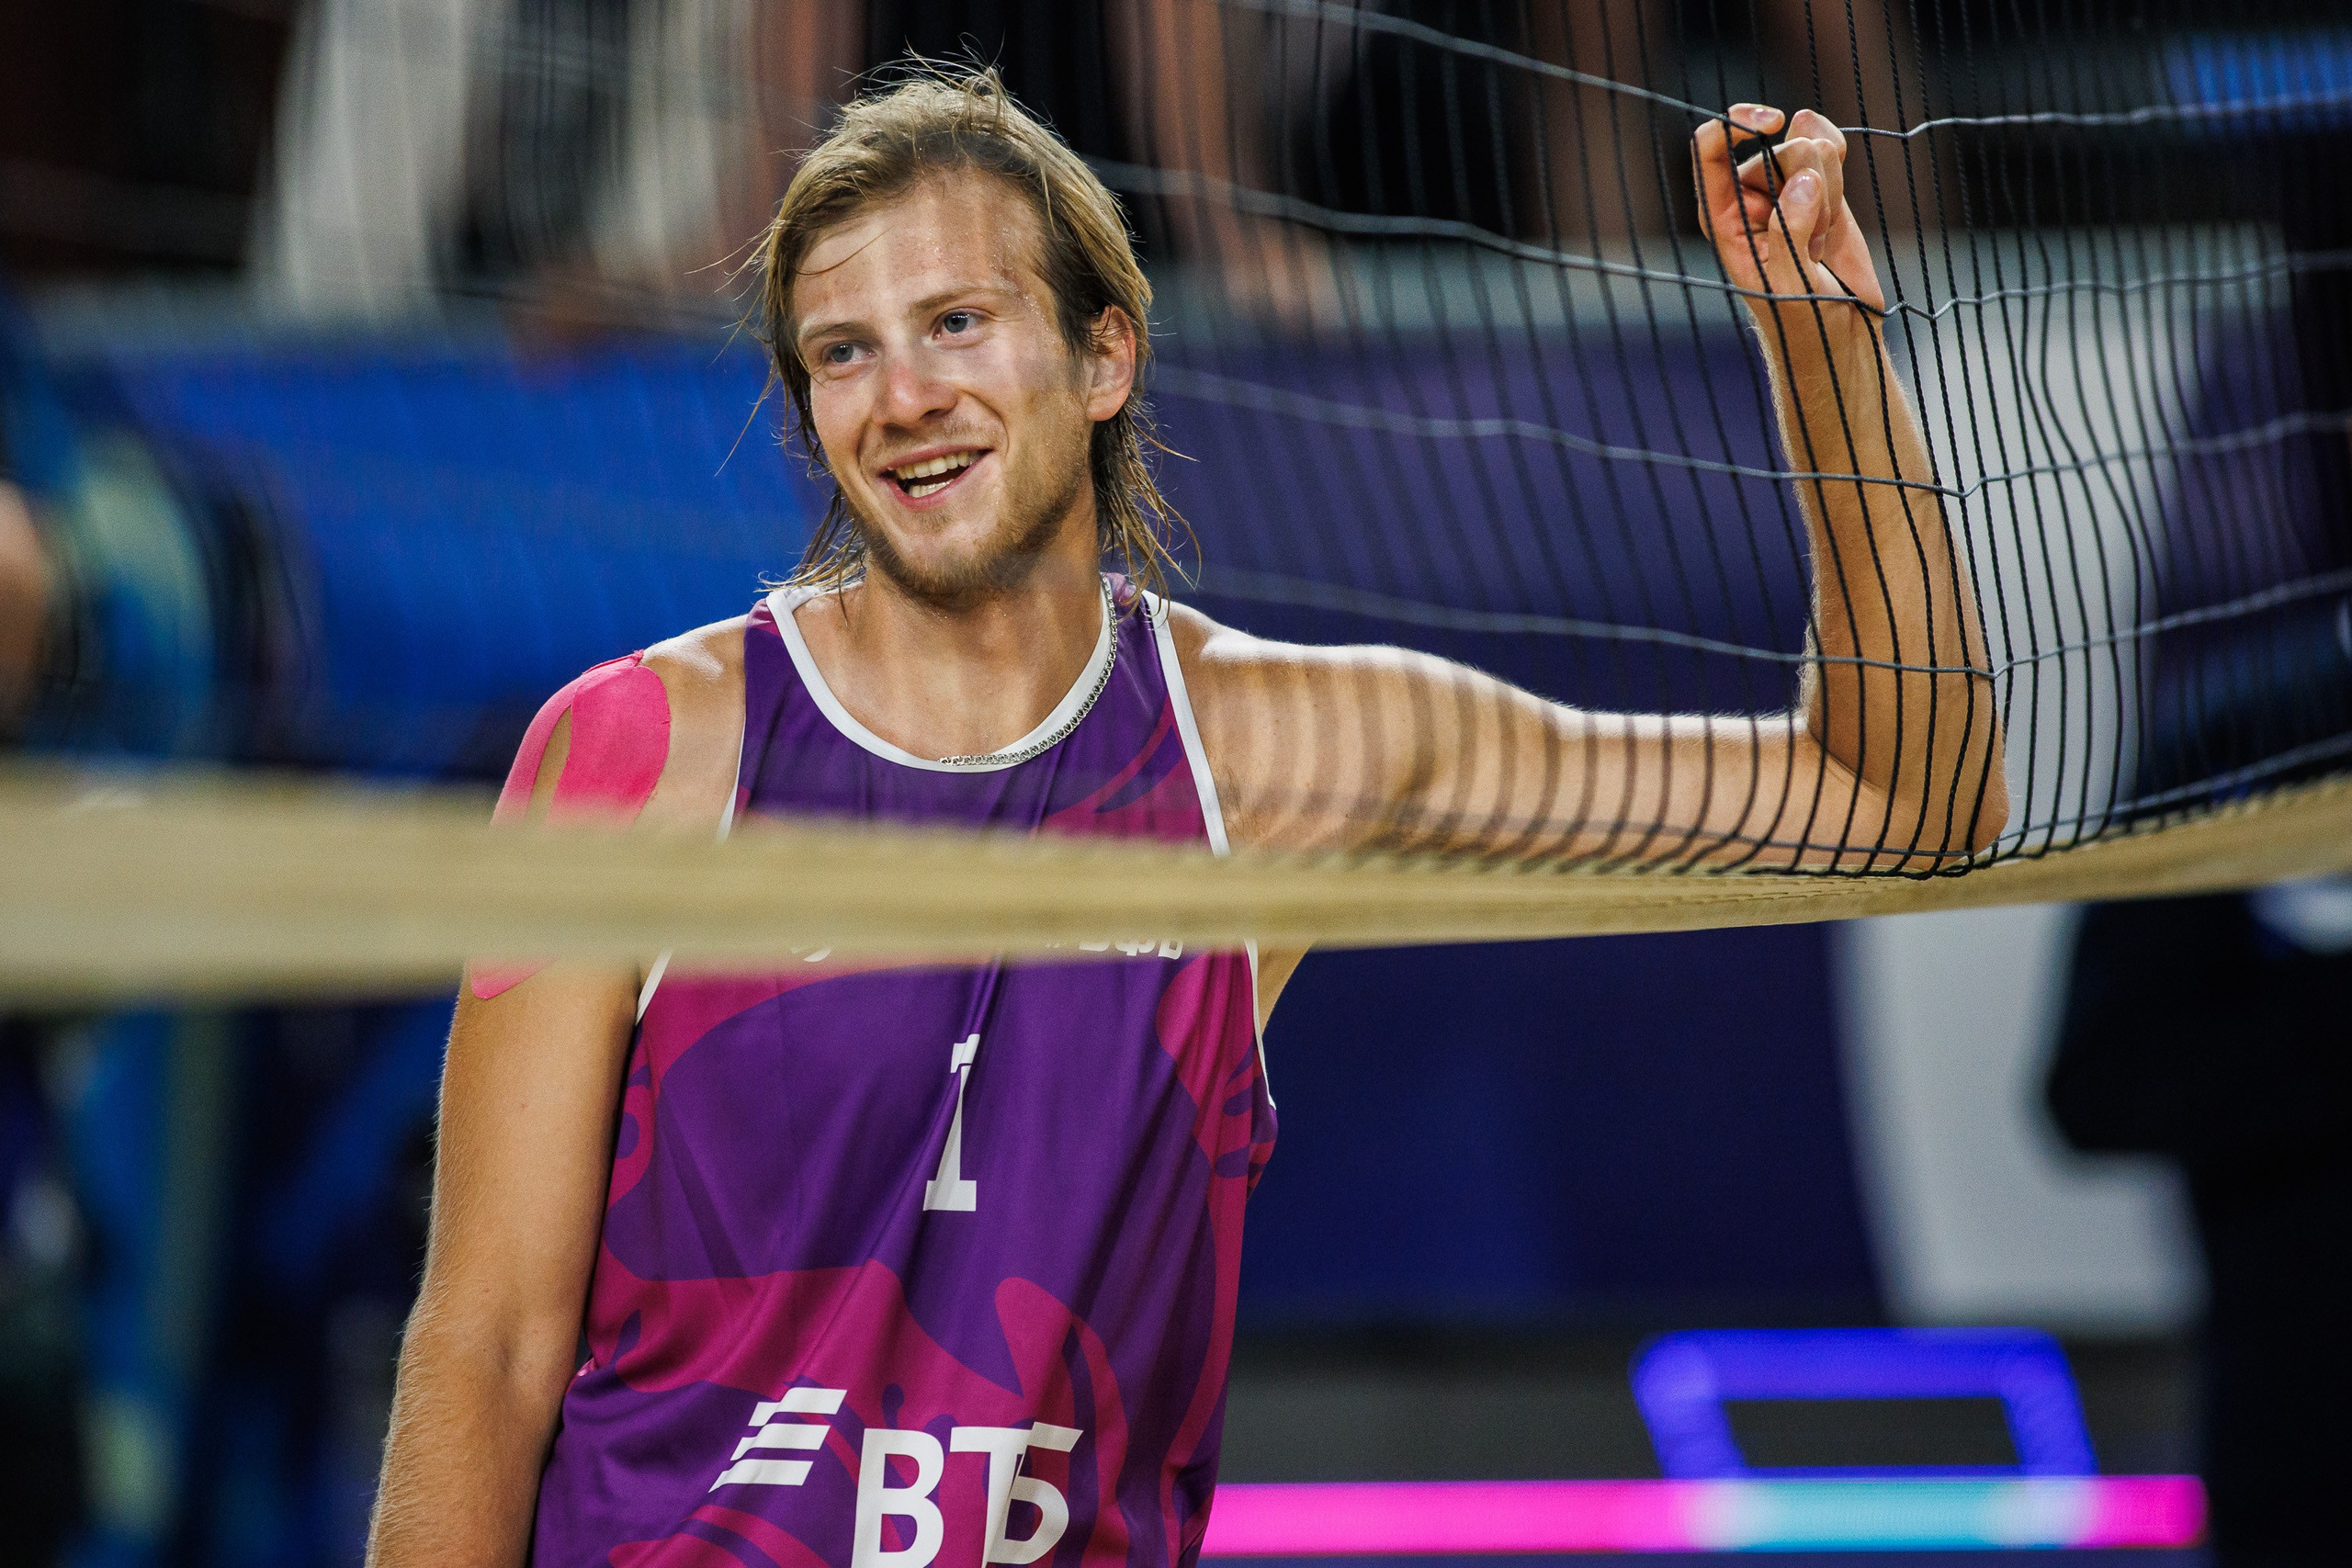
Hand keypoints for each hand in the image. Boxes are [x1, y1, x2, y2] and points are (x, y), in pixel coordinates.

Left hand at [1693, 104, 1884, 315]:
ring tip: (1822, 241)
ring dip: (1828, 191)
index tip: (1774, 123)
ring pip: (1810, 147)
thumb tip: (1805, 180)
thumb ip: (1790, 232)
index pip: (1710, 150)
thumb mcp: (1788, 285)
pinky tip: (1837, 198)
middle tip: (1812, 245)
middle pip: (1778, 149)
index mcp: (1722, 218)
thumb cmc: (1801, 321)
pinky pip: (1828, 144)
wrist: (1838, 334)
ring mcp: (1785, 189)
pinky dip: (1839, 161)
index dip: (1736, 123)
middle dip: (1808, 187)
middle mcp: (1748, 198)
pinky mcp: (1820, 187)